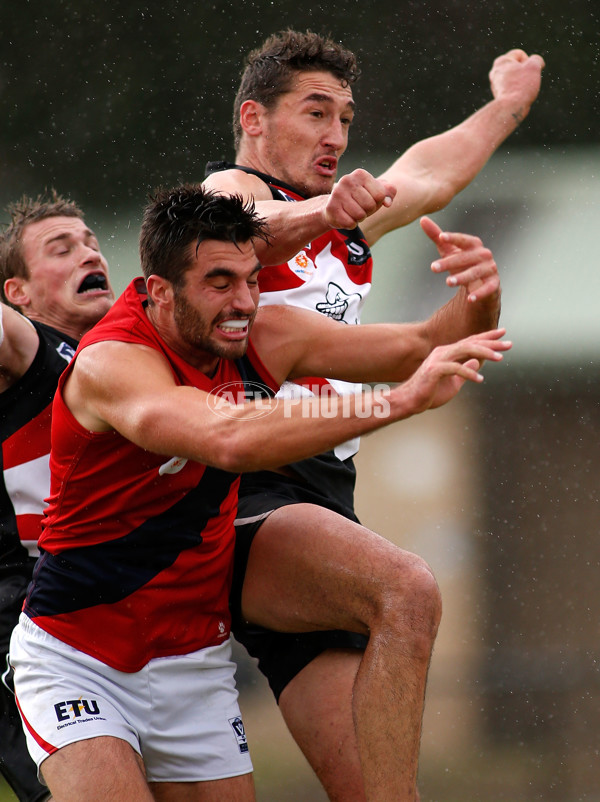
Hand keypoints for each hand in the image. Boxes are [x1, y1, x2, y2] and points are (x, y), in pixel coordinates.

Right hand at [324, 169, 395, 229]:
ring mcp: (337, 193)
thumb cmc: (360, 198)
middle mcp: (347, 180)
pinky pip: (350, 223)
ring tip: (353, 212)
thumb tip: (388, 203)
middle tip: (360, 207)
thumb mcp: (376, 192)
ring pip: (360, 215)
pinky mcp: (331, 208)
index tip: (369, 200)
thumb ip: (388, 193)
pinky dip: (351, 224)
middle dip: (368, 211)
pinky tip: (346, 217)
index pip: (380, 195)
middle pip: (370, 205)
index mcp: (361, 174)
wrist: (335, 205)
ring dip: (359, 218)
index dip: (377, 203)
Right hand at [396, 328, 511, 412]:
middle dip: (491, 342)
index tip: (503, 334)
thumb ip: (465, 371)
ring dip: (484, 353)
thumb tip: (477, 362)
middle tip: (509, 344)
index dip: (487, 337)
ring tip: (499, 358)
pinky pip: (455, 368)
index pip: (470, 342)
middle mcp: (443, 352)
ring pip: (465, 350)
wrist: (410, 401)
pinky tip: (480, 379)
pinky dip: (468, 373)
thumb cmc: (430, 392)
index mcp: (447, 353)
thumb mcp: (453, 382)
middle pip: (471, 343)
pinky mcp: (434, 370)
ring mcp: (438, 360)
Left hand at [420, 216, 499, 303]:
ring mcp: (490, 269)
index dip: (453, 238)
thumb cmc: (463, 263)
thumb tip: (423, 220)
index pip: (463, 240)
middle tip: (433, 268)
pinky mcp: (494, 284)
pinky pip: (488, 288)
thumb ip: (436, 236)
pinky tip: (470, 299)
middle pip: (466, 258)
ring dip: (462, 277)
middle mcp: (484, 254)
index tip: (441, 237)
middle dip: (449, 262)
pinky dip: (480, 294)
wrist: (481, 282)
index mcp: (474, 244)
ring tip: (448, 282)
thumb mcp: (449, 250)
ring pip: (475, 272)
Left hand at [489, 49, 544, 116]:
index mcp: (501, 61)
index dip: (529, 62)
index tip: (529, 72)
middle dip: (525, 73)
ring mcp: (496, 85)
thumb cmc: (521, 85)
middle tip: (526, 82)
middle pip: (518, 67)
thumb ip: (536, 59)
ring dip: (523, 82)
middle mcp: (495, 72)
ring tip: (522, 90)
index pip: (520, 54)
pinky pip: (513, 89)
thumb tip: (536, 63)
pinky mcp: (499, 96)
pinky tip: (518, 97)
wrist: (511, 107)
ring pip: (516, 78)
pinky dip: (518, 91)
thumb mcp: (534, 66)